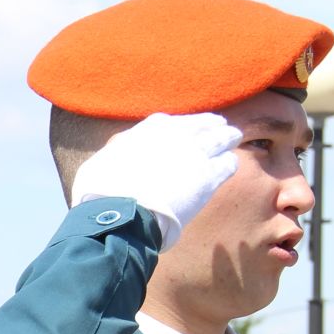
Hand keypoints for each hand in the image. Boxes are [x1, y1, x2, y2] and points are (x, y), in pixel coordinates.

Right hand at [71, 112, 242, 247]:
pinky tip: (228, 166)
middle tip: (219, 127)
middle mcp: (177, 134)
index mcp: (150, 129)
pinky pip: (228, 164)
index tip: (186, 128)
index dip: (183, 124)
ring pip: (223, 137)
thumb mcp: (101, 161)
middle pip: (203, 123)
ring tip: (232, 139)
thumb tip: (117, 151)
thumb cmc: (103, 192)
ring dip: (228, 137)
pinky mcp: (208, 177)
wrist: (121, 212)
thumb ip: (117, 151)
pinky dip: (229, 163)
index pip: (172, 121)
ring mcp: (195, 153)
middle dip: (211, 125)